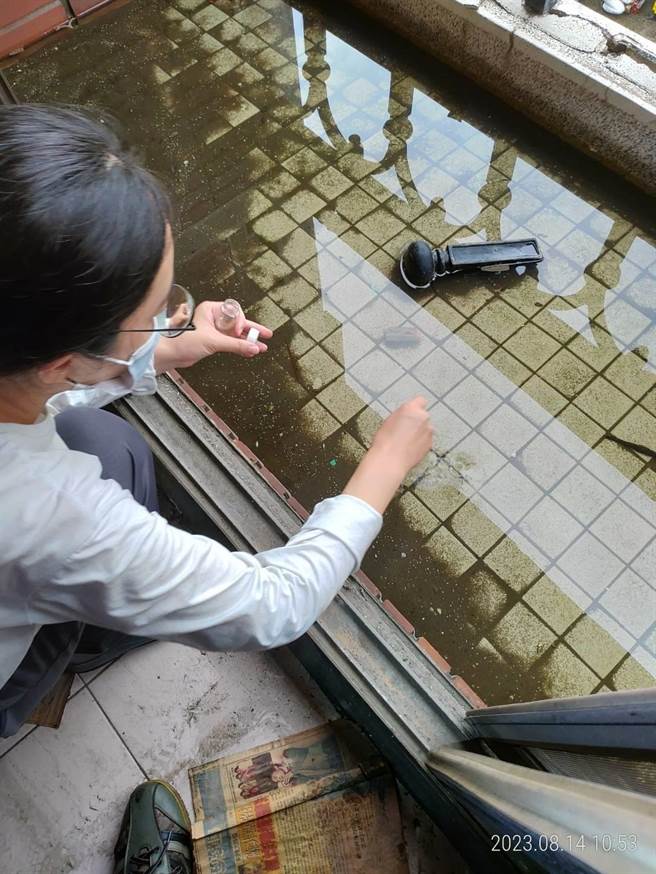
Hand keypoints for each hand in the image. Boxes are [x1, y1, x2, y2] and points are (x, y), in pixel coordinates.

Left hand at [154, 300, 272, 371]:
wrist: (170, 354)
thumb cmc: (181, 340)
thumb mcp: (212, 341)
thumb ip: (235, 345)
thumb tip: (252, 346)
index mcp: (211, 309)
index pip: (234, 311)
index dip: (240, 321)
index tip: (240, 331)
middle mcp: (214, 318)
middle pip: (238, 322)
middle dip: (250, 330)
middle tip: (264, 335)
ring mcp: (214, 330)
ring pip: (236, 333)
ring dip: (248, 340)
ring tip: (261, 345)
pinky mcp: (214, 341)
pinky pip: (232, 342)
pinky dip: (241, 346)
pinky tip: (251, 350)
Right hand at [343, 397, 432, 513]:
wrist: (390, 460)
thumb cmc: (384, 441)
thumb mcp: (389, 420)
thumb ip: (402, 415)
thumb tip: (407, 418)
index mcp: (410, 408)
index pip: (420, 400)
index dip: (415, 407)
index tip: (411, 413)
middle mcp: (423, 417)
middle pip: (423, 416)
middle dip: (417, 422)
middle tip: (404, 430)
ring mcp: (429, 431)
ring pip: (426, 428)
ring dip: (419, 432)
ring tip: (406, 442)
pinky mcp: (430, 443)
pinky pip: (426, 439)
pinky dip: (420, 443)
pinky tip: (409, 449)